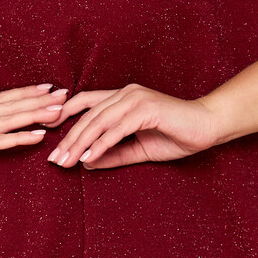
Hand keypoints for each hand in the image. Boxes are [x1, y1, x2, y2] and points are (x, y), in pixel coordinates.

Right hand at [0, 83, 66, 202]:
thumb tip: (0, 139)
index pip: (2, 101)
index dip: (26, 93)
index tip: (50, 89)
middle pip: (8, 106)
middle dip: (37, 100)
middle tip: (64, 94)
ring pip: (5, 120)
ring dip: (33, 115)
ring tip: (57, 112)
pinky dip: (17, 138)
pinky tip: (37, 136)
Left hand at [44, 84, 219, 169]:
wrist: (209, 127)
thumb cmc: (176, 136)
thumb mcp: (138, 149)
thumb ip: (113, 154)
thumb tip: (85, 163)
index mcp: (122, 98)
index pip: (85, 102)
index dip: (64, 114)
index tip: (48, 134)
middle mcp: (126, 93)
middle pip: (87, 115)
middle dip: (68, 139)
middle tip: (54, 160)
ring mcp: (136, 99)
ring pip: (98, 121)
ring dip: (80, 143)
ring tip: (66, 161)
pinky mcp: (146, 109)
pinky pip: (117, 128)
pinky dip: (101, 144)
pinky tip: (89, 158)